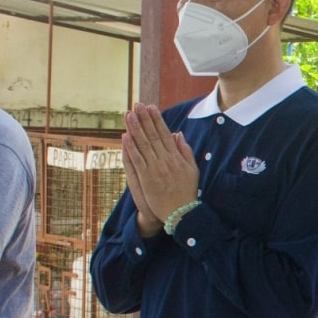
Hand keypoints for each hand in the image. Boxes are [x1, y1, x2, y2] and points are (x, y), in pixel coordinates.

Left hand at [123, 104, 199, 227]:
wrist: (181, 212)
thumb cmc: (187, 191)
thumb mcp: (192, 169)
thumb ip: (185, 150)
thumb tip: (177, 133)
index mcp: (176, 157)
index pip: (164, 134)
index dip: (157, 119)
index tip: (150, 107)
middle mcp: (166, 160)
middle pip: (153, 135)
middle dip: (144, 119)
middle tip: (137, 105)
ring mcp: (156, 169)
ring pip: (144, 144)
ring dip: (135, 128)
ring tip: (128, 114)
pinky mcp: (147, 178)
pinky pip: (137, 160)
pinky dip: (131, 148)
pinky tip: (125, 136)